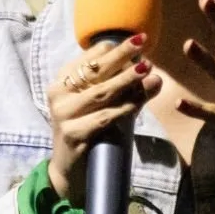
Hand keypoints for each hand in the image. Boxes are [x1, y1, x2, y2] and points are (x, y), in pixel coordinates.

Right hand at [47, 34, 159, 200]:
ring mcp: (63, 114)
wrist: (69, 171)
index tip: (138, 42)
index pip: (90, 57)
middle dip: (121, 55)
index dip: (115, 49)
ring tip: (147, 69)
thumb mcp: (105, 107)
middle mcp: (59, 94)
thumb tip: (155, 76)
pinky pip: (102, 118)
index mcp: (64, 81)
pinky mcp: (72, 134)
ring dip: (125, 80)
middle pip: (94, 70)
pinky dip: (122, 109)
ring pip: (100, 92)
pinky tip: (137, 102)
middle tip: (144, 42)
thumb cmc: (88, 132)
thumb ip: (127, 92)